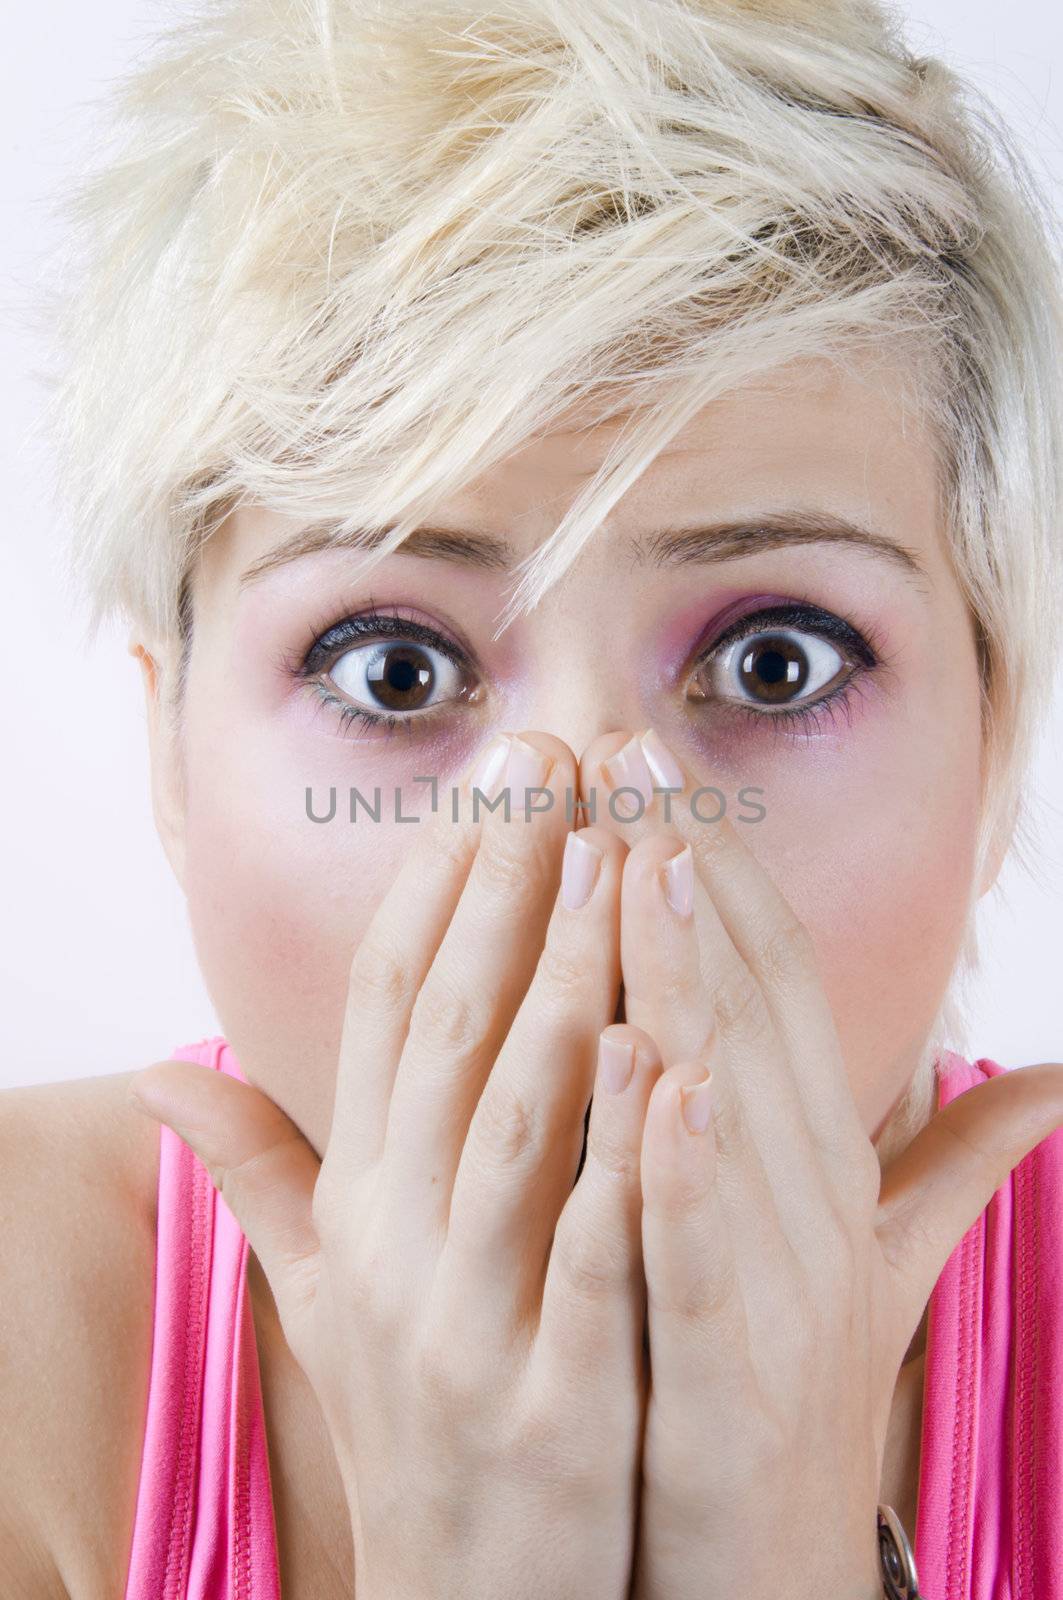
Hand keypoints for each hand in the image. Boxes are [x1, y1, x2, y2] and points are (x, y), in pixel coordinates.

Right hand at [128, 731, 661, 1599]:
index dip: (438, 887)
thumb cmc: (415, 1420)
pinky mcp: (553, 1407)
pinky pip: (589, 1254)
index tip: (493, 783)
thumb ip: (259, 1173)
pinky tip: (657, 1046)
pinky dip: (620, 1151)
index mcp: (361, 1204)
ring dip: (561, 977)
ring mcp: (470, 1324)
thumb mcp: (323, 1295)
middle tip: (555, 760)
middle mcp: (396, 1247)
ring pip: (514, 1119)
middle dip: (503, 887)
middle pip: (450, 1034)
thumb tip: (163, 1070)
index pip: (390, 1012)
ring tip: (612, 852)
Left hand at [584, 728, 1062, 1599]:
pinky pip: (705, 1254)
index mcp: (821, 1161)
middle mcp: (814, 1202)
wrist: (761, 1572)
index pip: (773, 987)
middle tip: (626, 753)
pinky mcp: (734, 1379)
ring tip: (637, 859)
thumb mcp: (879, 1263)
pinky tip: (652, 1073)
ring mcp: (783, 1285)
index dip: (721, 869)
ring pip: (731, 1105)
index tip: (651, 766)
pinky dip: (684, 1164)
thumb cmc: (795, 1392)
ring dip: (685, 979)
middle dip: (689, 876)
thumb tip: (1049, 1076)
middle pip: (751, 1013)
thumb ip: (951, 1160)